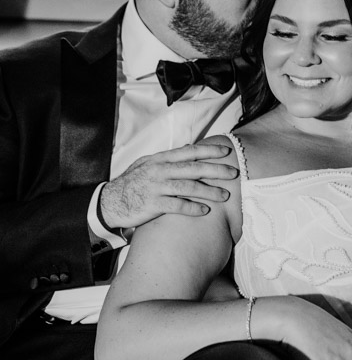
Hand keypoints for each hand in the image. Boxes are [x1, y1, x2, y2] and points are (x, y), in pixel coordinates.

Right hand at [99, 140, 237, 229]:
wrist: (109, 202)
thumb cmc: (132, 183)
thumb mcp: (147, 164)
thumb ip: (168, 158)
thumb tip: (188, 147)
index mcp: (160, 159)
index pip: (189, 152)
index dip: (209, 151)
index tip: (226, 152)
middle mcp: (160, 170)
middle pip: (194, 168)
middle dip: (216, 170)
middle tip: (234, 173)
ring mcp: (156, 187)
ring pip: (188, 187)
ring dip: (209, 191)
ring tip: (225, 195)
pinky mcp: (152, 204)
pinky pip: (177, 205)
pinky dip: (192, 208)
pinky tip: (205, 211)